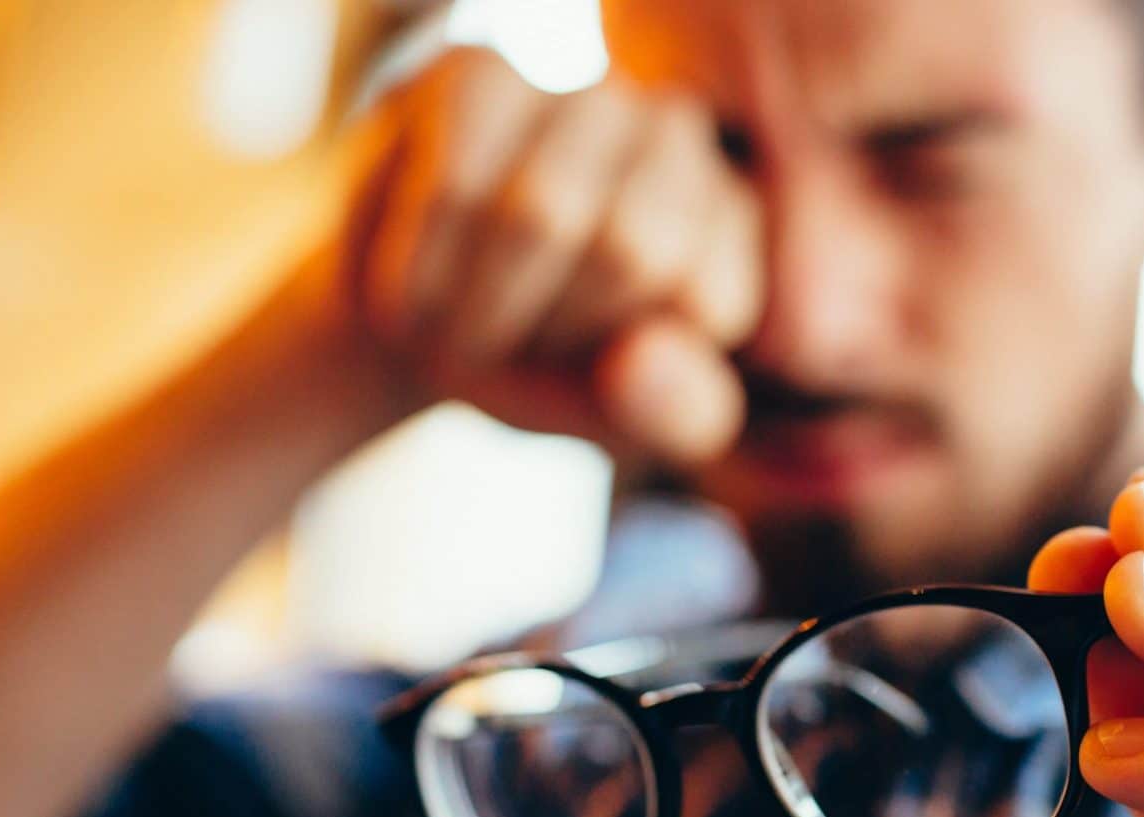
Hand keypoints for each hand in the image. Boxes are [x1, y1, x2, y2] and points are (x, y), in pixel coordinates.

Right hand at [353, 48, 761, 461]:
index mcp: (731, 221)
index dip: (628, 367)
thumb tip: (640, 361)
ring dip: (477, 309)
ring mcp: (576, 93)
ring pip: (539, 216)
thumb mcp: (622, 417)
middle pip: (628, 250)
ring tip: (460, 325)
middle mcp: (675, 136)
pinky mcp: (480, 74)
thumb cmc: (541, 368)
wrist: (414, 320)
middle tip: (514, 344)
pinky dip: (419, 273)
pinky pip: (454, 186)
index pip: (707, 299)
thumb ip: (673, 411)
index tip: (588, 371)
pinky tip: (412, 292)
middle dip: (549, 330)